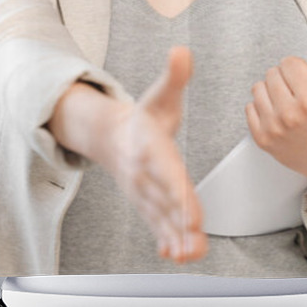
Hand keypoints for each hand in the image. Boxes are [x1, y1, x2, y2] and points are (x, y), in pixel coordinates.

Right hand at [95, 47, 207, 262]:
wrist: (111, 136)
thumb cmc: (146, 115)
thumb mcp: (161, 94)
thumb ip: (174, 76)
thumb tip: (181, 51)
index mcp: (149, 146)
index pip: (166, 171)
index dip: (178, 192)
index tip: (192, 213)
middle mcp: (143, 173)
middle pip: (164, 200)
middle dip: (179, 222)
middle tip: (195, 241)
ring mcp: (143, 192)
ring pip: (161, 218)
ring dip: (176, 237)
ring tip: (192, 255)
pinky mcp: (146, 203)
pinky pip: (156, 225)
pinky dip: (167, 241)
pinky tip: (179, 255)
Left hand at [245, 45, 306, 185]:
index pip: (290, 63)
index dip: (299, 66)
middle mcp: (291, 116)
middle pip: (273, 74)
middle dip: (285, 77)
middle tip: (299, 87)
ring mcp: (274, 130)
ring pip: (259, 89)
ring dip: (271, 90)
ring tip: (288, 98)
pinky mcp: (264, 141)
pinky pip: (250, 109)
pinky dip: (261, 108)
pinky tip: (278, 112)